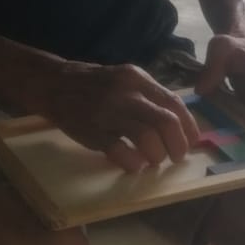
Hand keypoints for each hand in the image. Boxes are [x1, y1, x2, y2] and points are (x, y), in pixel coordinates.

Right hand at [38, 61, 199, 172]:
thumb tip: (179, 125)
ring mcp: (108, 112)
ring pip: (146, 137)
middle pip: (165, 122)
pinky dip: (133, 162)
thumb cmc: (96, 86)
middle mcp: (126, 93)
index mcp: (137, 79)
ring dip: (157, 155)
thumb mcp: (125, 80)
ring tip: (154, 160)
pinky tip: (134, 165)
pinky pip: (120, 151)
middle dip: (177, 145)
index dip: (188, 126)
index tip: (191, 142)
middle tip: (176, 157)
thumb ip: (149, 98)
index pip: (174, 103)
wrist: (53, 84)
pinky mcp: (92, 131)